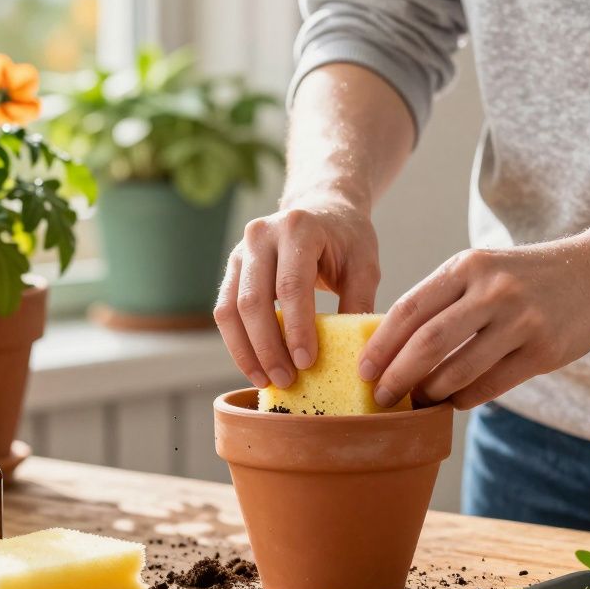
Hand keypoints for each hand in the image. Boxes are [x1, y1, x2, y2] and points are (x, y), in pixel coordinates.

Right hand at [214, 198, 380, 387]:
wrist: (322, 208)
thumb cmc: (347, 239)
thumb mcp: (365, 265)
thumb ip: (359, 304)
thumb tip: (354, 357)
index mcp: (298, 227)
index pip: (291, 285)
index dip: (297, 328)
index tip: (307, 363)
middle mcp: (261, 235)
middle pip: (253, 300)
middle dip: (268, 347)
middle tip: (287, 380)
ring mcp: (240, 250)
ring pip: (230, 309)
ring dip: (246, 351)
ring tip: (266, 380)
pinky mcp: (231, 268)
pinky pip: (224, 311)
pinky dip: (237, 343)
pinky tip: (255, 366)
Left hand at [360, 235, 589, 409]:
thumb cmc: (525, 276)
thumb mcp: (482, 269)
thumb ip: (443, 299)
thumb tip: (392, 345)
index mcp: (468, 266)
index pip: (410, 309)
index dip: (381, 344)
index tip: (362, 369)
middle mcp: (492, 290)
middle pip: (428, 342)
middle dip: (397, 375)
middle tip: (380, 397)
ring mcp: (521, 320)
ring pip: (459, 369)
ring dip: (431, 392)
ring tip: (416, 401)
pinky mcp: (545, 349)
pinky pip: (492, 384)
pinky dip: (465, 398)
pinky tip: (454, 401)